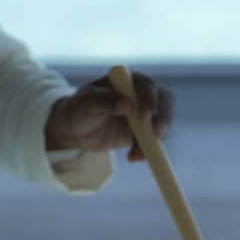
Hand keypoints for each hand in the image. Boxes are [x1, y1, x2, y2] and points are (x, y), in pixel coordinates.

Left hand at [44, 71, 173, 161]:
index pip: (146, 85)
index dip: (150, 99)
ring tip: (138, 155)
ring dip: (155, 140)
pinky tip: (132, 158)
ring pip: (161, 123)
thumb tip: (126, 104)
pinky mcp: (143, 133)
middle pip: (164, 102)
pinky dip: (146, 151)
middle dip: (163, 119)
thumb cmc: (78, 109)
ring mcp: (143, 114)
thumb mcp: (85, 103)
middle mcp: (140, 95)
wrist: (75, 130)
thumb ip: (103, 101)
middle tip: (157, 135)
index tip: (145, 116)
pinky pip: (152, 142)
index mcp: (127, 81)